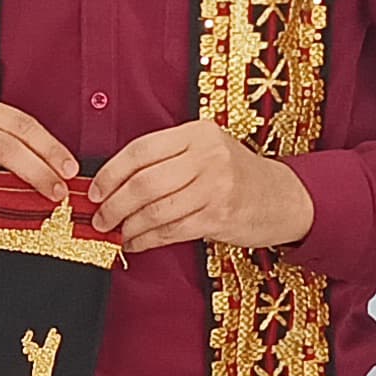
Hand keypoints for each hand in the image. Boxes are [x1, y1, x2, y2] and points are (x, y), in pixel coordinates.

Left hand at [91, 121, 314, 254]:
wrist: (281, 197)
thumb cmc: (233, 174)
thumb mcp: (205, 151)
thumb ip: (167, 158)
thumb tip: (113, 181)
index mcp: (197, 133)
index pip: (141, 149)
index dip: (111, 172)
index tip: (93, 190)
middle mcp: (208, 156)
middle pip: (145, 182)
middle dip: (114, 204)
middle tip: (99, 218)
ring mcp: (216, 186)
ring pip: (156, 209)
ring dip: (128, 225)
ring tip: (116, 232)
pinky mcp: (219, 216)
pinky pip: (172, 230)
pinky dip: (147, 239)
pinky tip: (136, 243)